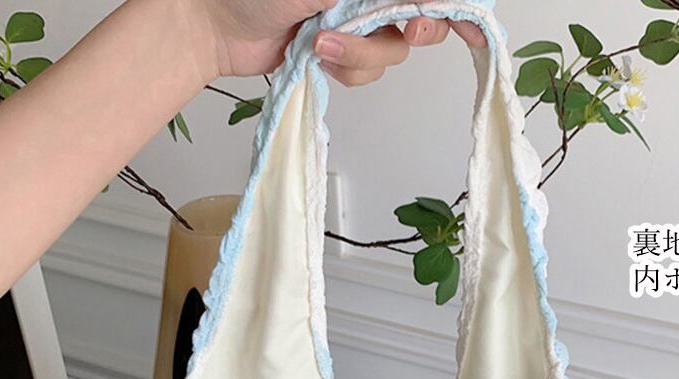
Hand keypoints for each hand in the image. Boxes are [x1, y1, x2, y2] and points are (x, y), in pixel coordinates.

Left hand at [191, 0, 485, 79]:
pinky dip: (346, 70)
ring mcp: (353, 18)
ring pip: (392, 50)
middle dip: (411, 29)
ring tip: (322, 42)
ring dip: (362, 54)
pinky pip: (365, 72)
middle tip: (407, 32)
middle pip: (419, 15)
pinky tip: (316, 55)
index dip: (453, 4)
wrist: (206, 21)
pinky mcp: (338, 50)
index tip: (472, 23)